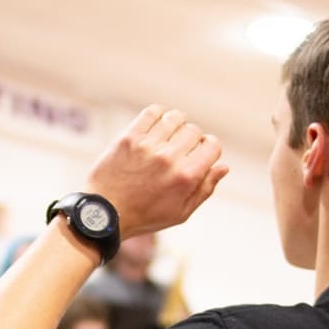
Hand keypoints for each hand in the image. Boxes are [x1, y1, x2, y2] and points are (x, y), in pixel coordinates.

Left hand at [85, 105, 228, 237]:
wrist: (105, 213)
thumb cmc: (145, 216)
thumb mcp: (180, 213)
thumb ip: (204, 189)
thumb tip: (223, 167)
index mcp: (186, 177)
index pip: (212, 146)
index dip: (210, 147)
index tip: (201, 152)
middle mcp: (169, 158)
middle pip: (194, 131)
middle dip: (192, 138)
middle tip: (181, 148)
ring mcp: (148, 146)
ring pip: (175, 118)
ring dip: (177, 124)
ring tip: (170, 135)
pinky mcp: (129, 137)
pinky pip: (151, 113)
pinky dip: (159, 114)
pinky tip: (157, 124)